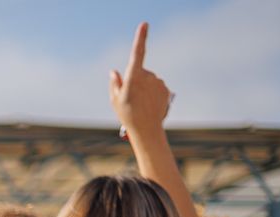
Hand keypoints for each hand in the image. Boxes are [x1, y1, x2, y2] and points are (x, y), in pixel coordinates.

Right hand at [109, 23, 171, 137]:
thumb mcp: (115, 100)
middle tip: (131, 99)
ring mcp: (158, 82)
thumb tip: (114, 72)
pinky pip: (157, 86)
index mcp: (133, 78)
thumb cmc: (127, 115)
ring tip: (141, 104)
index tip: (144, 25)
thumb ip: (115, 83)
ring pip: (149, 79)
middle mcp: (147, 77)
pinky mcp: (165, 88)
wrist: (147, 129)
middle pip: (140, 71)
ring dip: (145, 88)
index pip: (137, 54)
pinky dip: (153, 93)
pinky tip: (150, 105)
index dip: (140, 38)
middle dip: (136, 81)